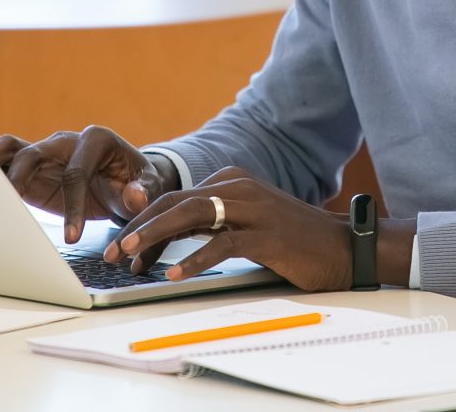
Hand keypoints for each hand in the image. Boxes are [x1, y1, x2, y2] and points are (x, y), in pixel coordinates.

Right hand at [0, 125, 176, 243]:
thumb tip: (134, 197)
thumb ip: (141, 191)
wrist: (129, 181)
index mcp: (96, 140)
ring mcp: (46, 152)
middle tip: (9, 212)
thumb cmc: (138, 183)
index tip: (73, 237)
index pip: (77, 172)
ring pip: (11, 149)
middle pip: (34, 153)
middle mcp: (66, 141)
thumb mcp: (148, 187)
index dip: (74, 205)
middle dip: (21, 181)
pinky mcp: (32, 168)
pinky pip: (5, 163)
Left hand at [103, 166, 351, 291]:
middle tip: (112, 252)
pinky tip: (174, 272)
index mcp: (232, 182)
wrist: (343, 247)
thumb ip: (212, 224)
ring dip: (156, 236)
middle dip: (139, 226)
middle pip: (177, 202)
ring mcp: (253, 209)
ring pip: (192, 216)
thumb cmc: (293, 240)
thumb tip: (165, 243)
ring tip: (131, 256)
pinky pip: (222, 244)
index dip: (144, 220)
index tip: (121, 247)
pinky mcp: (267, 235)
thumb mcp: (246, 224)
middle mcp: (239, 188)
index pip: (176, 197)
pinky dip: (194, 258)